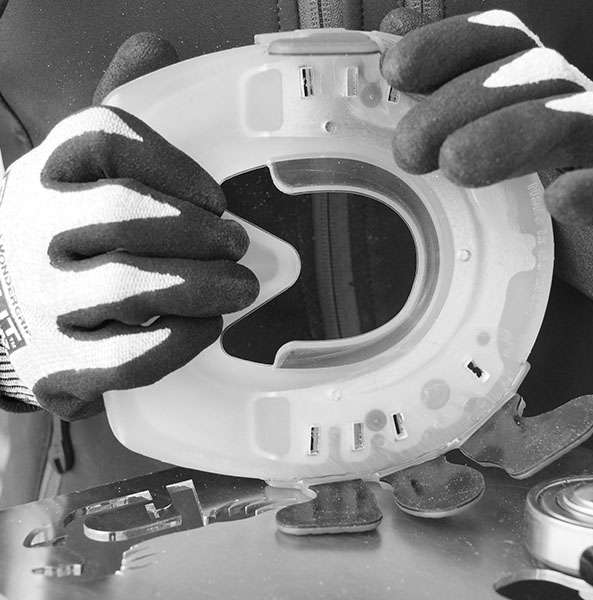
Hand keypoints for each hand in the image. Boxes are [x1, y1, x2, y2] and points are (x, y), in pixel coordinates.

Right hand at [0, 34, 257, 418]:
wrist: (4, 318)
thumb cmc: (66, 238)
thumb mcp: (81, 174)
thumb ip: (120, 119)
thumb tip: (152, 44)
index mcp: (43, 173)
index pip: (103, 139)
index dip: (172, 164)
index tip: (217, 196)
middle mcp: (32, 230)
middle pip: (122, 215)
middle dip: (195, 231)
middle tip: (238, 245)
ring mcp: (42, 300)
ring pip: (127, 286)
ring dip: (199, 285)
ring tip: (241, 288)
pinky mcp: (59, 364)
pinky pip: (127, 356)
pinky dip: (178, 340)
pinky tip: (204, 327)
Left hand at [381, 10, 592, 314]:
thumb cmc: (551, 204)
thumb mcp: (491, 151)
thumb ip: (445, 95)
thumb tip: (389, 37)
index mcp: (542, 96)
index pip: (504, 43)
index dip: (452, 42)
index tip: (396, 70)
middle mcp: (584, 114)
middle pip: (536, 75)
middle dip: (464, 101)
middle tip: (410, 149)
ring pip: (583, 121)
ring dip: (516, 133)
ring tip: (458, 165)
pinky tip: (562, 200)